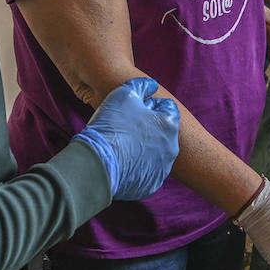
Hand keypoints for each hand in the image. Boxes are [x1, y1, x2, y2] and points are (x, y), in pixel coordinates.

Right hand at [72, 77, 179, 200]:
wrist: (97, 163)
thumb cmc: (112, 126)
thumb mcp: (124, 94)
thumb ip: (142, 85)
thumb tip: (152, 86)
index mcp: (169, 124)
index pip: (166, 108)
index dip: (149, 106)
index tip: (134, 110)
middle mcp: (171, 148)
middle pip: (163, 131)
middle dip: (149, 127)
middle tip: (127, 127)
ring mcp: (162, 168)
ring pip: (156, 152)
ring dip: (144, 146)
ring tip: (123, 144)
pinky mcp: (151, 184)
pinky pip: (147, 170)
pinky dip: (138, 165)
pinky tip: (123, 161)